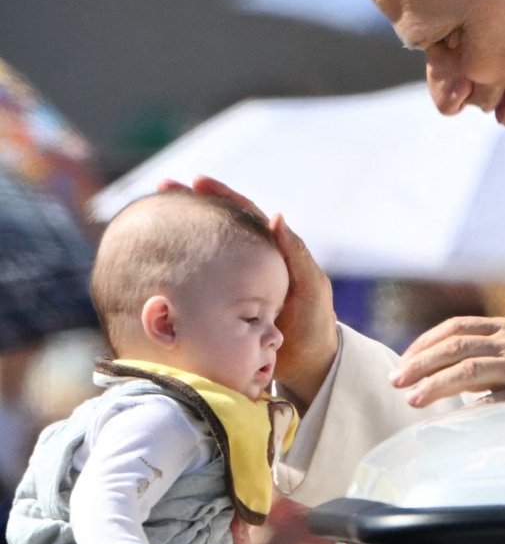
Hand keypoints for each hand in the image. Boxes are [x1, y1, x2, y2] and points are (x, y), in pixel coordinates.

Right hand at [159, 175, 338, 403]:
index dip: (221, 196)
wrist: (308, 363)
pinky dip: (180, 268)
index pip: (244, 214)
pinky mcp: (223, 304)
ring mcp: (234, 283)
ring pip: (205, 252)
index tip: (196, 181)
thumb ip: (295, 255)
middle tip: (162, 188)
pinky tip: (155, 263)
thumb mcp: (311, 288)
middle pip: (217, 227)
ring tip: (151, 218)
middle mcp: (250, 262)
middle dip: (191, 206)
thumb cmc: (315, 323)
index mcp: (272, 251)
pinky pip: (200, 281)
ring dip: (181, 234)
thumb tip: (276, 216)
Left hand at [388, 316, 504, 407]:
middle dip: (421, 363)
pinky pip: (496, 398)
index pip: (455, 327)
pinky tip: (452, 418)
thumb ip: (479, 357)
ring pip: (469, 368)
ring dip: (436, 384)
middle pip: (455, 345)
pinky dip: (470, 407)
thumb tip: (433, 372)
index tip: (404, 362)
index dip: (424, 343)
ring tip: (414, 398)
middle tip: (397, 380)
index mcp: (504, 328)